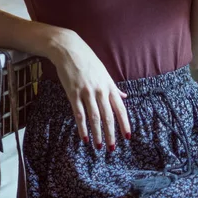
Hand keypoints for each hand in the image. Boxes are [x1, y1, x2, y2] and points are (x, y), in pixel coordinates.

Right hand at [48, 30, 130, 151]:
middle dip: (111, 133)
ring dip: (97, 133)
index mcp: (109, 86)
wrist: (69, 49)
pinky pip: (79, 114)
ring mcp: (86, 92)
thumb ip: (113, 87)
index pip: (120, 108)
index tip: (128, 137)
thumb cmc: (87, 60)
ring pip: (94, 117)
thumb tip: (124, 95)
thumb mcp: (104, 72)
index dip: (124, 123)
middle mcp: (100, 90)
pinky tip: (84, 137)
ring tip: (99, 146)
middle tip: (112, 148)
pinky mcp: (73, 93)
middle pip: (108, 116)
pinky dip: (82, 127)